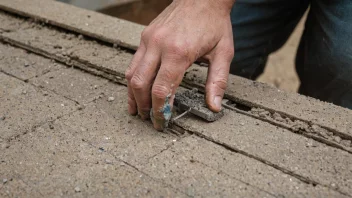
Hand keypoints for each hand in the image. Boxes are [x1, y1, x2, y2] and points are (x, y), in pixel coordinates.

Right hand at [125, 0, 234, 130]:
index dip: (159, 110)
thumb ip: (218, 81)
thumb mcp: (223, 52)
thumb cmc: (214, 23)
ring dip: (133, 95)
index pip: (161, 89)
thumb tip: (214, 107)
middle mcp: (159, 45)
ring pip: (131, 74)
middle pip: (141, 84)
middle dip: (144, 106)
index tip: (161, 122)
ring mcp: (149, 39)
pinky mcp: (145, 36)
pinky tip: (136, 90)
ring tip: (137, 110)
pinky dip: (133, 80)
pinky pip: (133, 62)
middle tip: (149, 120)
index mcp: (179, 52)